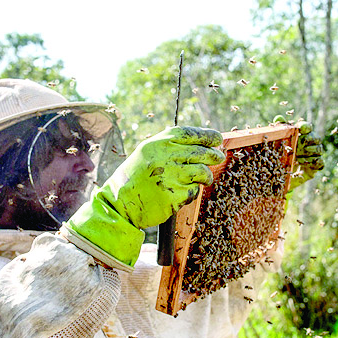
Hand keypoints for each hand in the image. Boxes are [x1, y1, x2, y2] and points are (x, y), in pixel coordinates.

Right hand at [63, 126, 224, 269]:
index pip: (189, 134)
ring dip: (206, 176)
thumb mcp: (146, 153)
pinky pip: (194, 191)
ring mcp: (170, 178)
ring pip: (202, 172)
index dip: (207, 135)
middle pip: (200, 152)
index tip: (217, 139)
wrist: (120, 203)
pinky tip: (183, 191)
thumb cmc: (136, 177)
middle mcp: (164, 158)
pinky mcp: (174, 196)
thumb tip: (201, 143)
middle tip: (218, 157)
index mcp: (157, 144)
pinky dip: (192, 191)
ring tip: (204, 178)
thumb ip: (170, 146)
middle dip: (213, 155)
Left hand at [273, 116, 323, 190]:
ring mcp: (313, 155)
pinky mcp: (314, 167)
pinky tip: (304, 164)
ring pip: (319, 149)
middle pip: (316, 137)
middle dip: (311, 139)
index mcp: (301, 135)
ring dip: (311, 151)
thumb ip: (279, 130)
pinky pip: (320, 163)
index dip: (305, 127)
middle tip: (304, 141)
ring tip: (299, 156)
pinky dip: (314, 163)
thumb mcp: (278, 142)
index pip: (307, 127)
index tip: (301, 128)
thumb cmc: (280, 155)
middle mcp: (309, 144)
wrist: (281, 174)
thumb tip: (278, 118)